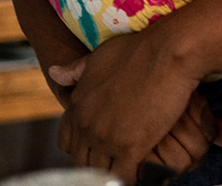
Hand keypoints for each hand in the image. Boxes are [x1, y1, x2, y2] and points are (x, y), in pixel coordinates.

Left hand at [51, 27, 204, 181]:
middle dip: (98, 162)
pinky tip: (143, 173)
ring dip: (114, 173)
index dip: (82, 146)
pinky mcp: (130, 148)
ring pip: (102, 172)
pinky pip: (124, 177)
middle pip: (83, 161)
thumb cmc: (138, 50)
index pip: (67, 142)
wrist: (167, 52)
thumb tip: (54, 73)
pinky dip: (132, 178)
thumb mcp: (100, 56)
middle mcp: (86, 125)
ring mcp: (106, 139)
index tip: (97, 147)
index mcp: (77, 105)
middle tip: (116, 160)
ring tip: (128, 169)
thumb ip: (76, 70)